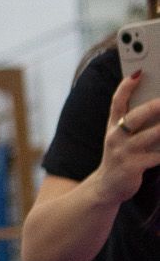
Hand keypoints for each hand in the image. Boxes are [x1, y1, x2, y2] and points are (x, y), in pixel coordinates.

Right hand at [94, 74, 159, 205]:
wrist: (106, 187)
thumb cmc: (120, 156)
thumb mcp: (121, 138)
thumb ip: (134, 123)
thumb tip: (158, 106)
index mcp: (112, 126)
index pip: (117, 102)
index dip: (126, 86)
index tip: (139, 73)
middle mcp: (115, 137)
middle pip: (134, 117)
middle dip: (153, 106)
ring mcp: (124, 152)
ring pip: (150, 135)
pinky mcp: (133, 167)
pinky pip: (157, 156)